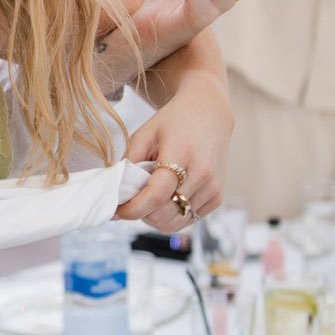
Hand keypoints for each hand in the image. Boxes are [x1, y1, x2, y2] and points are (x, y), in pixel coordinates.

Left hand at [115, 74, 232, 230]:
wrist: (208, 113)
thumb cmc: (172, 122)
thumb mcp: (143, 135)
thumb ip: (128, 164)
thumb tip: (116, 196)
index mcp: (181, 154)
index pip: (156, 196)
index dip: (133, 209)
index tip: (117, 211)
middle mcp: (202, 174)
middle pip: (164, 214)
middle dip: (142, 213)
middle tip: (133, 200)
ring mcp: (212, 188)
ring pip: (175, 222)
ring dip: (157, 217)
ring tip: (150, 197)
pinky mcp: (218, 197)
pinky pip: (188, 219)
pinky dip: (173, 215)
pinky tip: (168, 197)